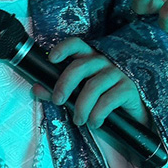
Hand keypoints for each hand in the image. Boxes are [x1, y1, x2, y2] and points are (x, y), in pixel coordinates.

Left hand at [32, 37, 147, 128]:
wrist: (131, 119)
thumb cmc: (101, 101)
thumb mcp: (78, 96)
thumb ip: (58, 91)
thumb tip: (36, 88)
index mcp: (89, 59)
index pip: (77, 44)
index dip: (63, 48)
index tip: (52, 58)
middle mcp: (103, 62)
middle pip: (80, 66)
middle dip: (64, 84)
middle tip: (58, 101)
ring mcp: (117, 74)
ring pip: (93, 86)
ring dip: (81, 106)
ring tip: (78, 120)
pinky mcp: (128, 88)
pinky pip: (108, 100)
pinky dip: (97, 114)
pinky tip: (95, 122)